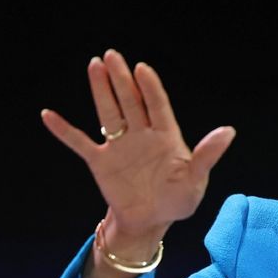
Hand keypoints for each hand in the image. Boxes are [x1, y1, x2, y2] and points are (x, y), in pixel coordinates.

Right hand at [40, 48, 235, 238]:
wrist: (151, 221)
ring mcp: (119, 147)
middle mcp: (141, 136)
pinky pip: (79, 143)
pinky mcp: (101, 162)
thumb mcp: (196, 179)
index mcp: (166, 137)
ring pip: (108, 112)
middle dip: (121, 79)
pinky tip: (49, 115)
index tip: (142, 69)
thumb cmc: (178, 200)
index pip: (157, 106)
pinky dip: (64, 131)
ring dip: (100, 91)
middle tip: (112, 55)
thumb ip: (207, 154)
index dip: (150, 88)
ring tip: (94, 65)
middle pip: (130, 101)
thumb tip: (229, 131)